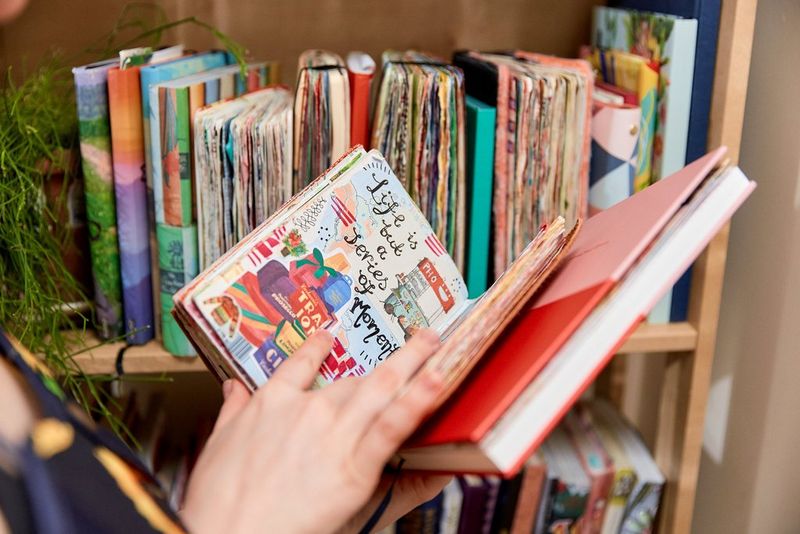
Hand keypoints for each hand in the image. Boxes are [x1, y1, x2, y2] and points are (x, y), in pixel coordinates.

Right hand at [181, 329, 446, 533]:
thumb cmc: (217, 501)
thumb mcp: (215, 447)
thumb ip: (231, 412)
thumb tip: (232, 387)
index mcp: (272, 402)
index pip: (301, 363)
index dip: (319, 346)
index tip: (331, 335)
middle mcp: (307, 410)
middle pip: (354, 379)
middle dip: (389, 360)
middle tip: (414, 340)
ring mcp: (333, 433)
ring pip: (380, 389)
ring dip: (412, 362)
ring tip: (433, 344)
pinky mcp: (355, 466)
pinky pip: (391, 426)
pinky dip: (416, 402)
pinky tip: (435, 383)